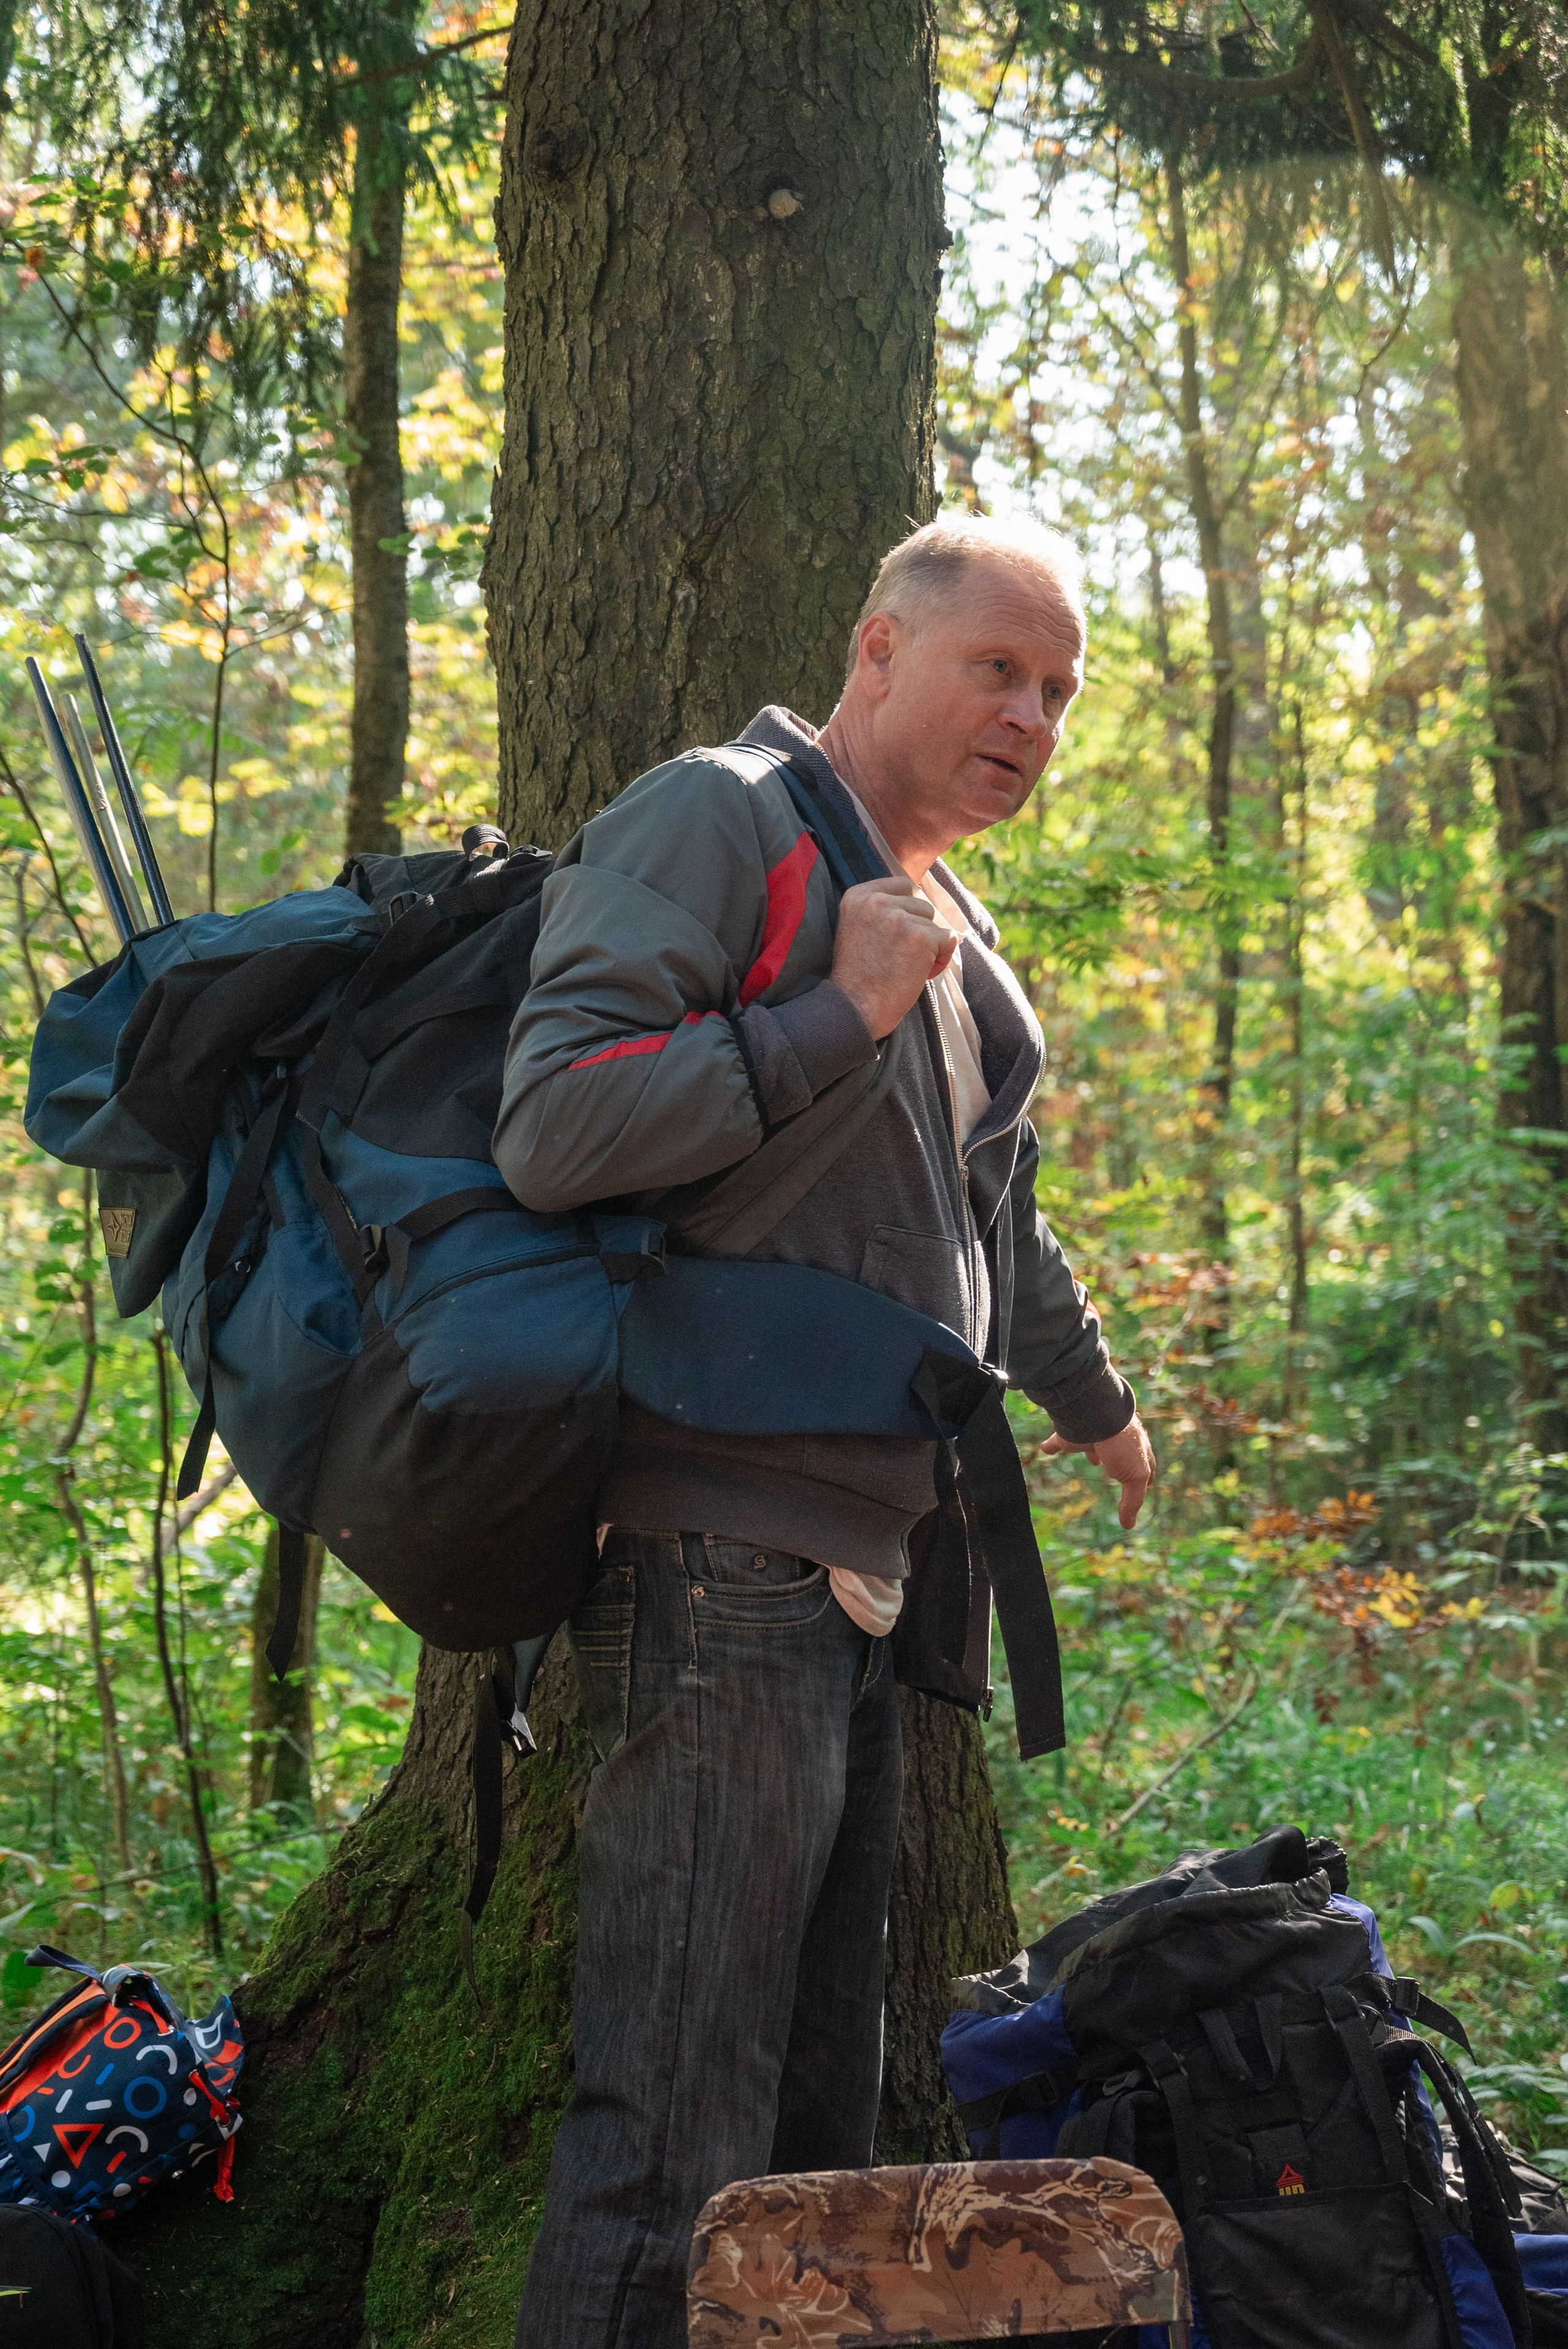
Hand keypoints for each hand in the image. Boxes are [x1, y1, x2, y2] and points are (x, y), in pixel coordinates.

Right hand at [830, 876, 956, 1040]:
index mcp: (857, 896)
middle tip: (901, 959)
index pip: (903, 885)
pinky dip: (941, 958)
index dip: (909, 909)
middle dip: (920, 930)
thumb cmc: (857, 978)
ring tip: (908, 968)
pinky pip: (949, 940)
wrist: (854, 1009)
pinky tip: (921, 974)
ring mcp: (899, 917)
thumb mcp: (856, 929)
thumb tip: (920, 901)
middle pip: (921, 905)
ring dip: (930, 946)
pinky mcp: (920, 937)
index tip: (899, 935)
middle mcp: (877, 901)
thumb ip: (879, 911)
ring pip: (935, 923)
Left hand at [1040, 1414, 1155, 1529]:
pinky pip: (1059, 1441)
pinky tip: (1046, 1449)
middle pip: (1120, 1453)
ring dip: (1093, 1451)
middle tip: (1116, 1469)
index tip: (1146, 1484)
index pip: (1145, 1464)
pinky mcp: (1071, 1434)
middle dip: (1119, 1462)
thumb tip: (1128, 1525)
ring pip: (1094, 1445)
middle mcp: (1117, 1441)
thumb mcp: (1135, 1476)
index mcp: (1137, 1449)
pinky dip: (1052, 1445)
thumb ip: (1132, 1500)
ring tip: (1092, 1458)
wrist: (1097, 1413)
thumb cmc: (1122, 1444)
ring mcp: (1094, 1436)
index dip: (1146, 1476)